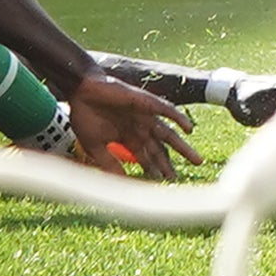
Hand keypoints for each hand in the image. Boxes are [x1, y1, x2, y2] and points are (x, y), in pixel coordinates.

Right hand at [64, 74, 201, 179]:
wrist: (79, 89)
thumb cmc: (84, 114)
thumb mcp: (96, 146)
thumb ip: (109, 163)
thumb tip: (121, 185)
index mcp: (127, 137)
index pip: (146, 157)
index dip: (155, 171)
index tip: (164, 186)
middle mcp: (138, 127)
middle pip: (160, 148)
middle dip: (170, 164)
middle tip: (182, 179)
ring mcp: (143, 115)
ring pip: (167, 133)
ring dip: (182, 146)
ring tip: (196, 161)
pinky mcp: (144, 102)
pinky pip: (165, 110)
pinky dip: (178, 118)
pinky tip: (189, 129)